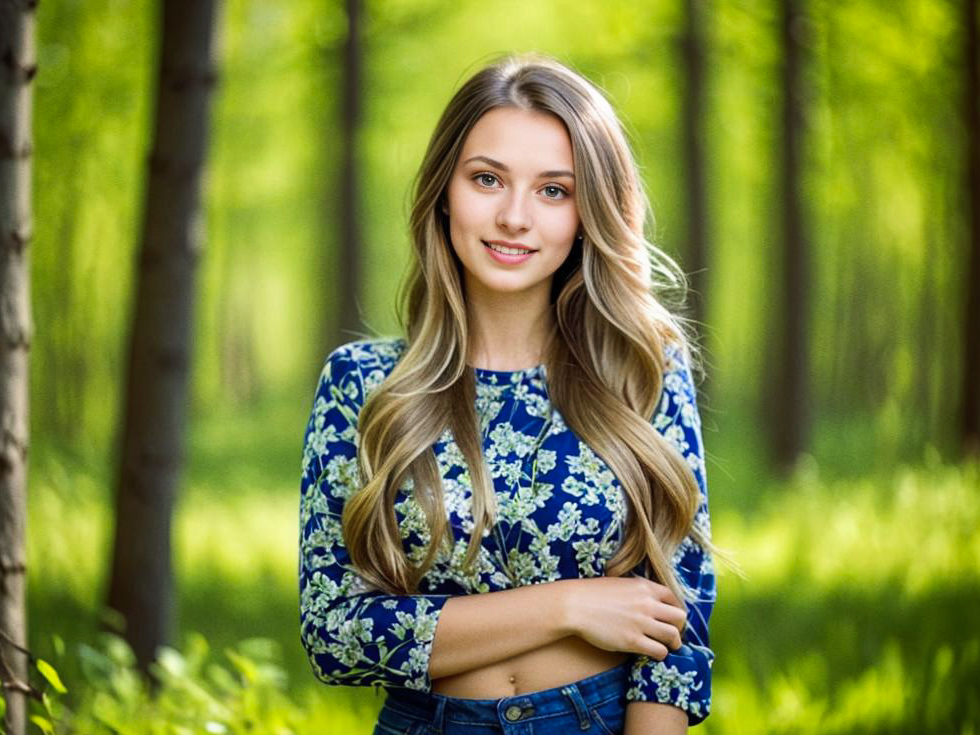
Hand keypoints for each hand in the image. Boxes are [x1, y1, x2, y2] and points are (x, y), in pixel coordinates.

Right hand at [560, 577, 686, 660]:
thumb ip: (637, 590)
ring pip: (673, 636)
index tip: (672, 618)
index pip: (673, 597)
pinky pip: (659, 651)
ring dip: (674, 643)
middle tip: (673, 634)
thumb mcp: (619, 583)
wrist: (575, 605)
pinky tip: (655, 654)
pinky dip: (661, 654)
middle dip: (679, 627)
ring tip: (669, 647)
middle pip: (679, 617)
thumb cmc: (592, 594)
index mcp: (644, 587)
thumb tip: (646, 599)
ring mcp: (641, 623)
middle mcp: (647, 604)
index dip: (675, 609)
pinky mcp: (633, 641)